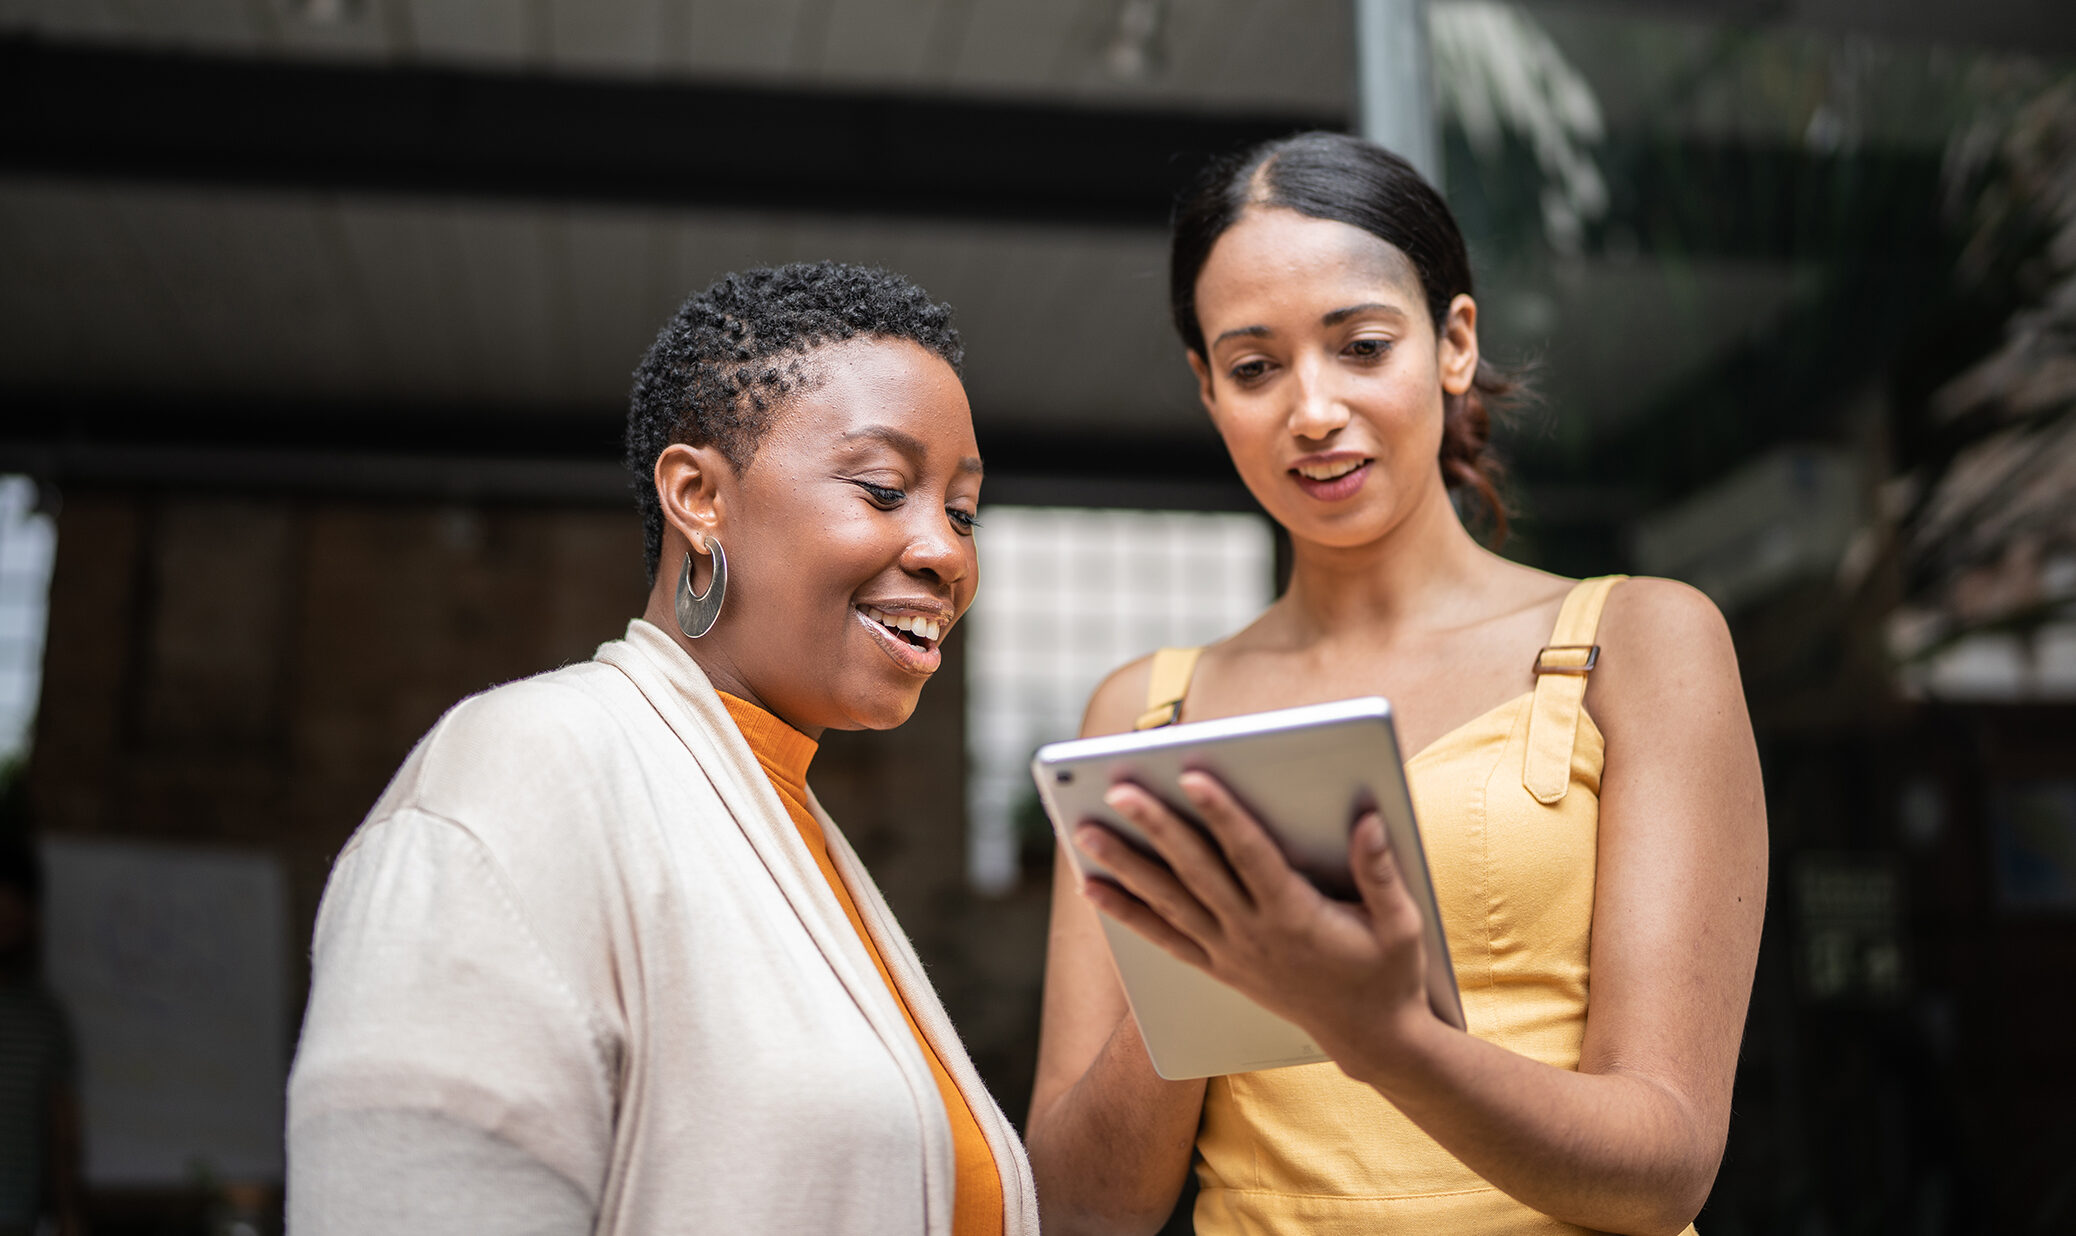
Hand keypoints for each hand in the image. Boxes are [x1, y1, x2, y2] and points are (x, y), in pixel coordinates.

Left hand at [1073, 770, 1440, 1080]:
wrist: (1369, 1038)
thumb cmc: (1388, 972)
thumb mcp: (1401, 923)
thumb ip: (1381, 870)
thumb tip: (1366, 818)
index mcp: (1297, 915)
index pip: (1251, 855)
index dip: (1222, 814)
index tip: (1192, 776)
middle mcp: (1253, 934)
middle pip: (1195, 872)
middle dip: (1155, 827)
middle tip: (1117, 790)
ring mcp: (1229, 953)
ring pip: (1167, 902)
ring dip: (1124, 865)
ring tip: (1084, 831)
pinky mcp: (1218, 967)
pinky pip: (1162, 938)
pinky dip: (1125, 912)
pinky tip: (1091, 887)